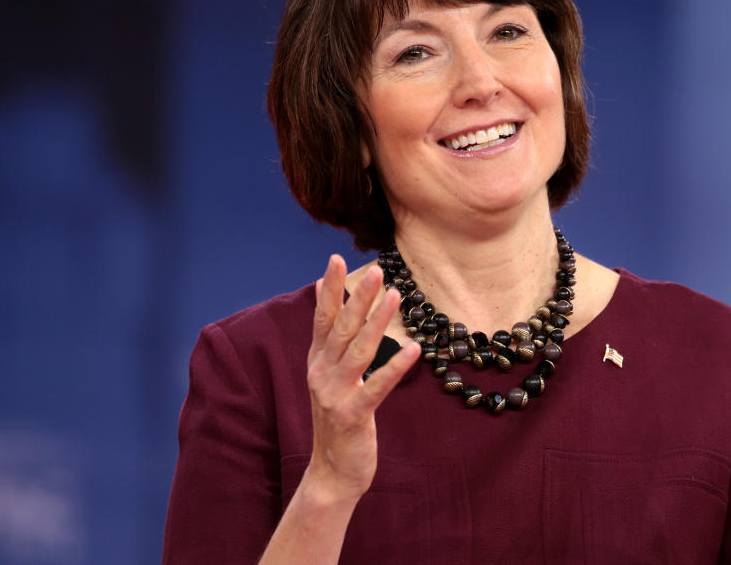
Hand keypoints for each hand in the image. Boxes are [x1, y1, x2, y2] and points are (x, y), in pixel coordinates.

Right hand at [303, 255, 420, 504]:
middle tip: (375, 270)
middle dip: (358, 297)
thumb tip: (323, 291)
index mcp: (317, 360)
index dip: (330, 289)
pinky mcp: (353, 415)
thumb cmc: (337, 417)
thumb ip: (328, 336)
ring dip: (377, 322)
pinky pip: (377, 387)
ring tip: (394, 296)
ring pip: (359, 351)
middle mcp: (321, 373)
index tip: (336, 259)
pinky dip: (395, 367)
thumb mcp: (327, 374)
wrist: (331, 470)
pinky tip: (413, 349)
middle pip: (341, 328)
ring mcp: (335, 395)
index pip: (322, 318)